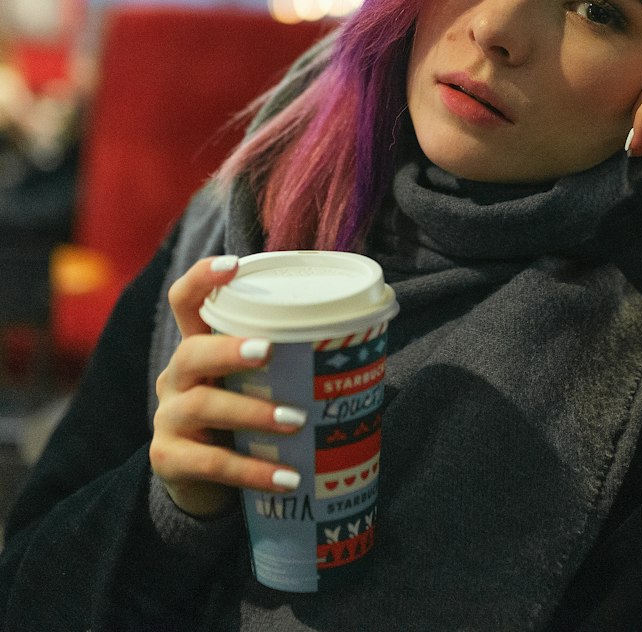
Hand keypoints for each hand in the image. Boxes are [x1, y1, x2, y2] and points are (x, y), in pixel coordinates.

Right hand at [150, 256, 305, 517]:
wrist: (205, 484)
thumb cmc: (243, 417)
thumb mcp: (255, 383)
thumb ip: (286, 359)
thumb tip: (366, 337)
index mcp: (198, 347)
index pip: (186, 301)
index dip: (204, 278)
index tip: (234, 264)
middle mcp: (176, 377)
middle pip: (191, 353)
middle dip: (229, 349)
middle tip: (268, 350)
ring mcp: (168, 419)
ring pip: (202, 406)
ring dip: (253, 412)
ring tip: (296, 421)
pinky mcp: (170, 461)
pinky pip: (212, 464)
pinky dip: (254, 471)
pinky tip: (288, 478)